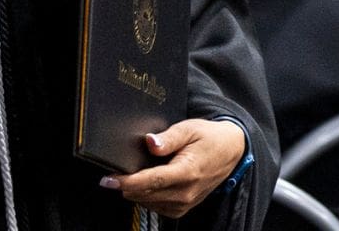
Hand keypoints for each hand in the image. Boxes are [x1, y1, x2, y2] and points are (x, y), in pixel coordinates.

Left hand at [101, 119, 246, 217]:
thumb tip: (150, 142)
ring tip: (137, 171)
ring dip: (136, 190)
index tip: (107, 180)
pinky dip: (146, 195)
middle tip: (116, 170)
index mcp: (187, 172)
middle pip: (144, 194)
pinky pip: (155, 206)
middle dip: (126, 184)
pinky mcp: (182, 209)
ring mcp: (184, 204)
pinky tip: (148, 181)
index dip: (126, 182)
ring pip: (147, 202)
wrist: (231, 152)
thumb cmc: (209, 138)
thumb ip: (169, 138)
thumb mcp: (190, 128)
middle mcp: (185, 193)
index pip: (150, 181)